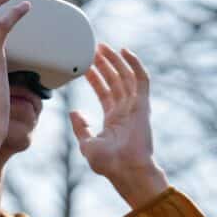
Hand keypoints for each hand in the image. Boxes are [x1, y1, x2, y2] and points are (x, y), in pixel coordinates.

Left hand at [69, 43, 157, 180]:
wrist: (125, 169)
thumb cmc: (108, 163)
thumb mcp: (87, 144)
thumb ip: (81, 127)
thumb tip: (74, 112)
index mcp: (114, 119)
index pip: (104, 92)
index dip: (95, 78)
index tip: (86, 65)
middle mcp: (125, 110)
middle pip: (114, 81)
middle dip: (105, 64)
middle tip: (95, 48)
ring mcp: (135, 107)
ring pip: (125, 76)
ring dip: (116, 61)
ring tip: (103, 47)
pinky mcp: (143, 104)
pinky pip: (141, 80)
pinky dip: (134, 64)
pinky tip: (125, 52)